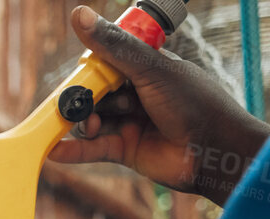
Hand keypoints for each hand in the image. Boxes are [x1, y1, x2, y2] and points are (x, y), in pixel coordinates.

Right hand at [48, 5, 269, 205]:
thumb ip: (113, 46)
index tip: (80, 75)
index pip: (107, 63)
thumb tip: (78, 15)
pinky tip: (54, 149)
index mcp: (146, 68)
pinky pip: (94, 149)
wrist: (215, 150)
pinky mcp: (125, 150)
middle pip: (95, 93)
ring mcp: (130, 123)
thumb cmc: (193, 102)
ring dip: (83, 124)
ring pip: (93, 121)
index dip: (91, 69)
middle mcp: (136, 94)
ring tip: (91, 125)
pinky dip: (74, 150)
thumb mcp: (151, 69)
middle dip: (83, 99)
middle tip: (76, 105)